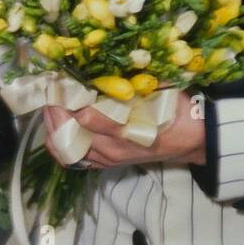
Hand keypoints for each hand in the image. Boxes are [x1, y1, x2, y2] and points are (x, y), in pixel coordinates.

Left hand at [42, 89, 205, 169]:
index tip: (56, 82)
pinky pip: (74, 158)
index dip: (61, 100)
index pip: (78, 120)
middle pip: (64, 137)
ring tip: (52, 105)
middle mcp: (109, 151)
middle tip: (49, 91)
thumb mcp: (154, 99)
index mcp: (119, 135)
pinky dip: (61, 141)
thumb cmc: (175, 113)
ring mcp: (107, 159)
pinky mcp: (106, 162)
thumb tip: (88, 97)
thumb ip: (122, 100)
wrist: (193, 138)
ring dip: (52, 127)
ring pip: (65, 149)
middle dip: (50, 113)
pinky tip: (59, 124)